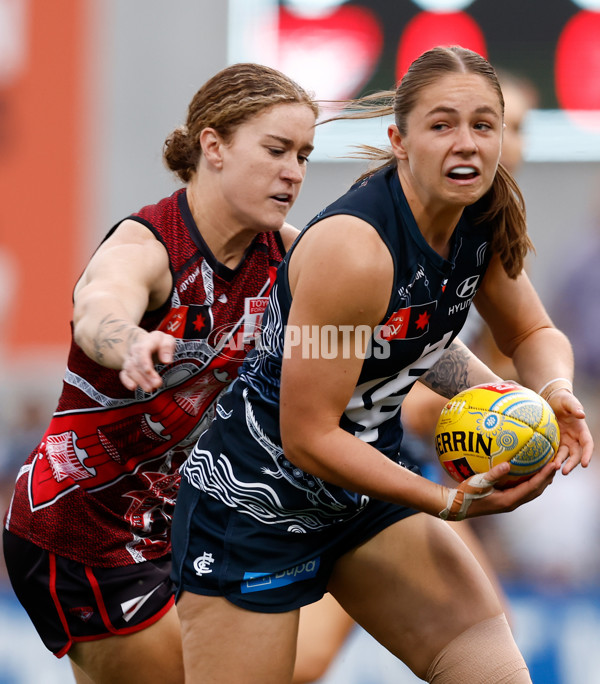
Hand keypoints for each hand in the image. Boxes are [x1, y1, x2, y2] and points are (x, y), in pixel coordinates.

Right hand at [119, 330, 175, 391]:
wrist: (148, 342)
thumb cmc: (160, 343)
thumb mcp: (168, 340)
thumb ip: (168, 347)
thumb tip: (167, 360)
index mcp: (146, 342)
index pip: (142, 351)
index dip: (144, 362)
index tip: (149, 371)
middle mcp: (135, 350)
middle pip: (136, 363)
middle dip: (146, 375)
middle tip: (157, 384)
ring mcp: (130, 359)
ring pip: (130, 370)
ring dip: (140, 380)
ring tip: (150, 388)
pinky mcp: (128, 367)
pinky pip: (123, 374)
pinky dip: (126, 381)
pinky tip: (133, 387)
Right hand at [439, 459, 558, 520]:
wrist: (457, 507)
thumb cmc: (467, 494)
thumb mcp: (478, 483)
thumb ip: (494, 474)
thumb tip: (507, 464)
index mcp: (509, 500)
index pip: (532, 487)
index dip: (544, 476)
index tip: (553, 465)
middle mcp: (512, 503)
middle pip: (536, 490)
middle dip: (547, 478)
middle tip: (556, 463)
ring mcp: (509, 502)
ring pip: (531, 492)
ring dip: (541, 481)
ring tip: (547, 468)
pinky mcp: (505, 500)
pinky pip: (523, 490)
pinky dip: (531, 482)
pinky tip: (528, 472)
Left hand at [547, 389, 593, 473]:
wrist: (551, 399)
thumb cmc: (562, 399)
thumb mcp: (568, 400)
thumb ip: (575, 407)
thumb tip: (582, 414)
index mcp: (581, 431)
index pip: (587, 445)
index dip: (587, 454)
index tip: (584, 464)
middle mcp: (574, 439)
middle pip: (576, 454)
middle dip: (572, 464)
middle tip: (564, 471)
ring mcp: (563, 441)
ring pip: (564, 455)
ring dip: (560, 462)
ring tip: (553, 468)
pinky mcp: (553, 442)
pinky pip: (552, 452)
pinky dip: (550, 458)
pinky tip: (543, 464)